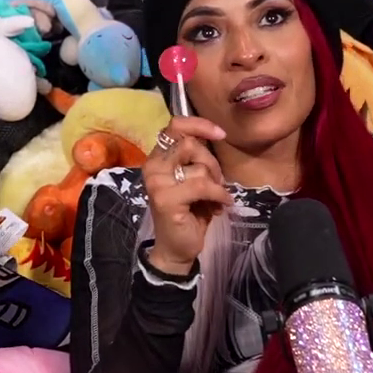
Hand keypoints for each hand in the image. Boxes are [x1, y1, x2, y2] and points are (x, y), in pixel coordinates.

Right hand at [141, 115, 230, 273]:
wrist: (177, 248)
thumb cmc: (188, 212)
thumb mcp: (193, 179)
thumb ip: (196, 158)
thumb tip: (215, 137)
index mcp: (158, 158)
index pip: (175, 126)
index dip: (199, 124)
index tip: (220, 134)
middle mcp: (153, 166)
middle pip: (190, 144)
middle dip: (212, 163)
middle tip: (218, 182)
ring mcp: (157, 182)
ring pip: (200, 168)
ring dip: (217, 184)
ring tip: (215, 199)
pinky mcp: (166, 198)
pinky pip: (203, 186)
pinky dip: (219, 195)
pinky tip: (220, 206)